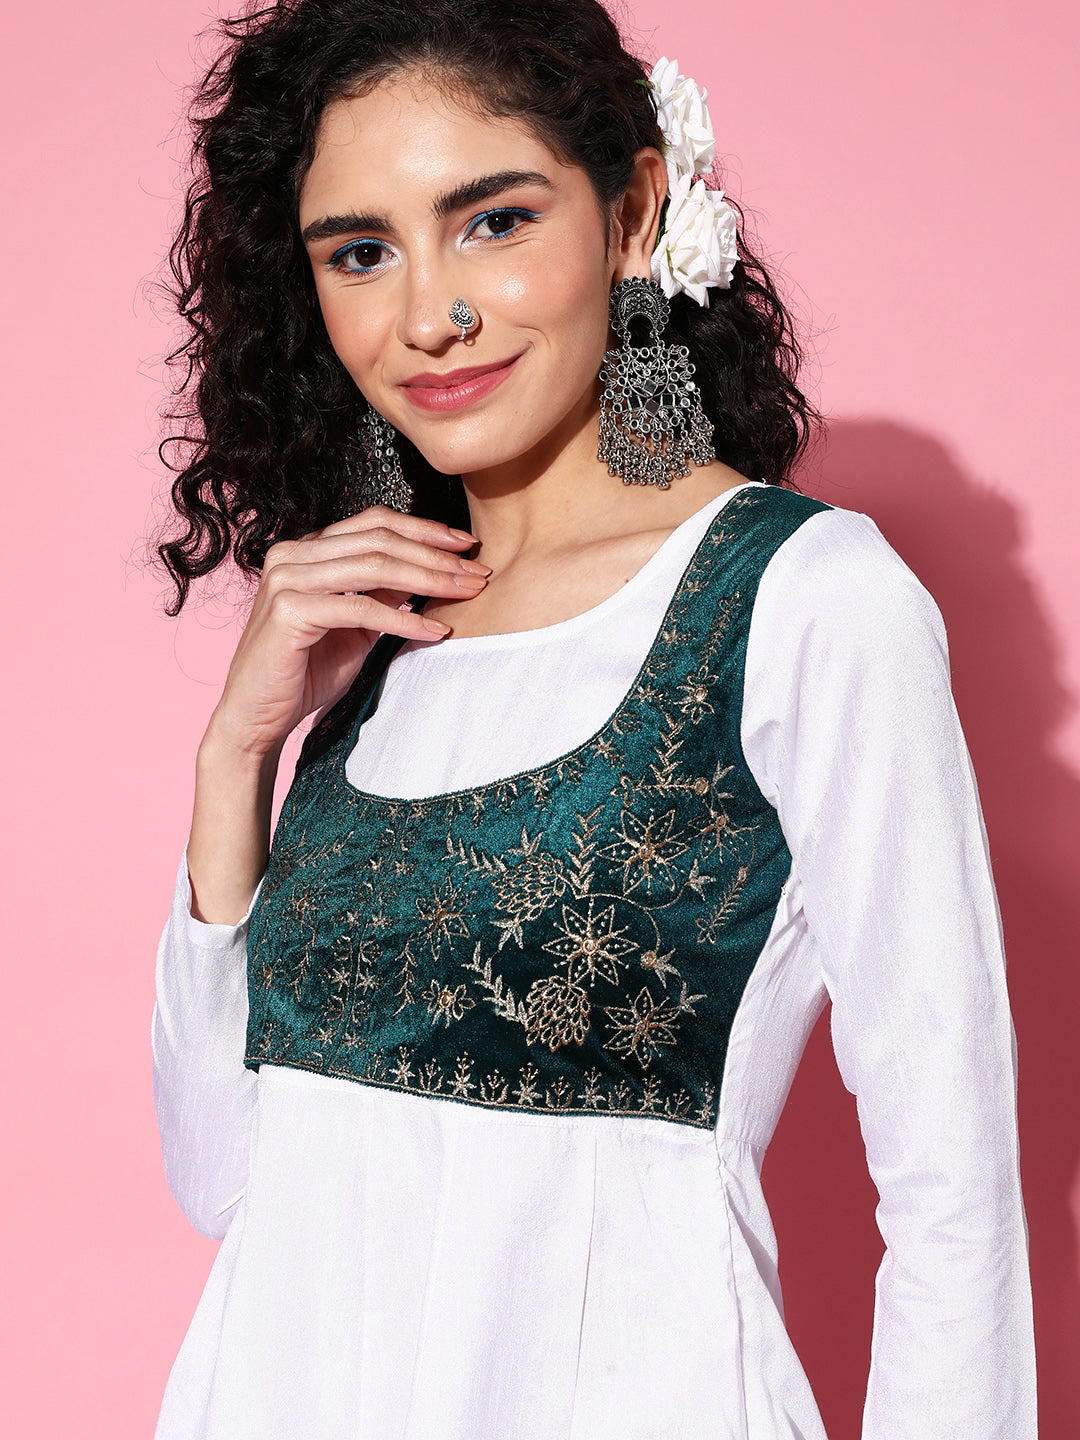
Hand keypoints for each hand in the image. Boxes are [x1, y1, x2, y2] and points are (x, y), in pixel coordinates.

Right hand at [204, 506, 487, 760]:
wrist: (256, 717)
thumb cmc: (304, 673)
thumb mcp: (356, 626)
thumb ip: (384, 594)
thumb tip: (431, 570)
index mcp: (305, 549)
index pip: (374, 523)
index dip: (424, 529)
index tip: (467, 546)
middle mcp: (291, 554)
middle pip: (378, 540)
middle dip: (436, 555)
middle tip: (479, 571)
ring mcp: (286, 578)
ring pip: (373, 567)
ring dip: (429, 579)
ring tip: (468, 593)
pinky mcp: (289, 611)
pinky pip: (361, 608)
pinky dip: (404, 621)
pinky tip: (436, 632)